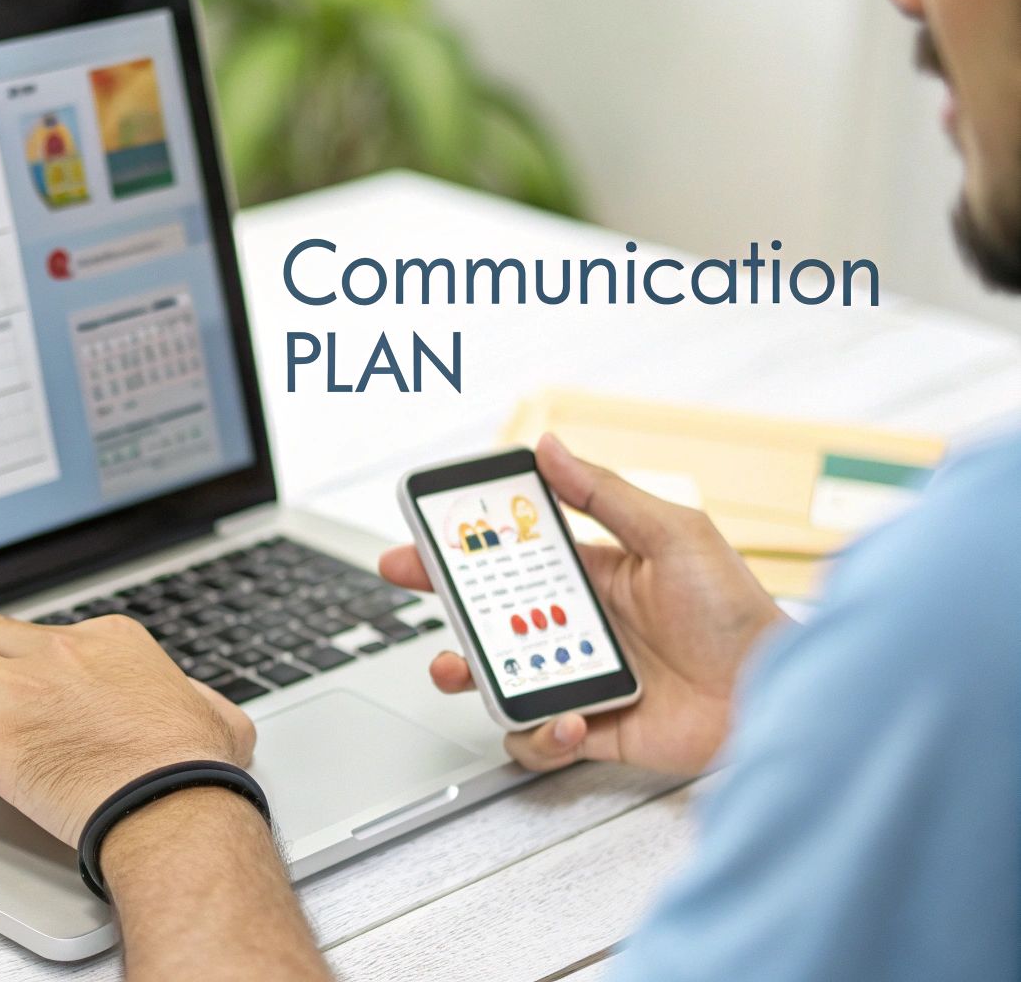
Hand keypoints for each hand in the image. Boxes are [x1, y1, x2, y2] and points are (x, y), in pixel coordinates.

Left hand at [0, 611, 256, 846]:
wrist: (174, 803)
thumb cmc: (194, 769)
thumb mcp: (218, 717)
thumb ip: (204, 703)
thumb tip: (212, 714)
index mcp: (107, 639)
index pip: (47, 634)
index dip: (25, 659)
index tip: (19, 679)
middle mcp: (57, 654)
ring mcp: (20, 695)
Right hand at [381, 434, 786, 775]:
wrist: (772, 696)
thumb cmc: (738, 614)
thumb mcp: (673, 533)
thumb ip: (604, 494)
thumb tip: (551, 448)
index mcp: (595, 575)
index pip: (514, 557)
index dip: (466, 547)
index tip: (429, 536)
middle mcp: (579, 626)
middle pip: (490, 614)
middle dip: (443, 602)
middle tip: (412, 585)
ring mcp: (580, 677)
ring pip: (499, 677)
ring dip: (470, 674)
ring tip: (461, 669)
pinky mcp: (590, 729)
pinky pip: (538, 736)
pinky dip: (541, 733)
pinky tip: (569, 718)